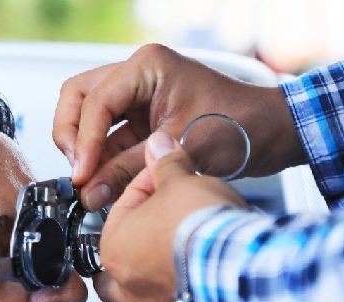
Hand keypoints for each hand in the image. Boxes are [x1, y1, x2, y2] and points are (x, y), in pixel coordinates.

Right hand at [52, 44, 303, 209]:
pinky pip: (110, 138)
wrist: (272, 135)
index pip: (96, 101)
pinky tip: (102, 184)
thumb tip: (89, 192)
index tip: (81, 174)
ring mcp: (139, 97)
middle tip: (76, 170)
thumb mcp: (180, 151)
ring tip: (88, 183)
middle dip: (70, 135)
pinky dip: (103, 160)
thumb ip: (129, 171)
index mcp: (148, 66)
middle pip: (79, 98)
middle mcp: (138, 76)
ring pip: (89, 118)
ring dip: (85, 150)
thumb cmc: (242, 126)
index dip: (83, 141)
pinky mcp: (143, 121)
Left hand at [93, 131, 245, 301]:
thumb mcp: (181, 180)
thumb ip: (167, 162)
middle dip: (134, 245)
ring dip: (158, 276)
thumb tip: (159, 145)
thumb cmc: (202, 230)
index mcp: (114, 247)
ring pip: (144, 293)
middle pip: (118, 263)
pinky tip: (202, 282)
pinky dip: (188, 296)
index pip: (123, 208)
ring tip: (179, 258)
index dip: (148, 185)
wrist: (238, 267)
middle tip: (152, 230)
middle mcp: (128, 284)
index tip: (166, 177)